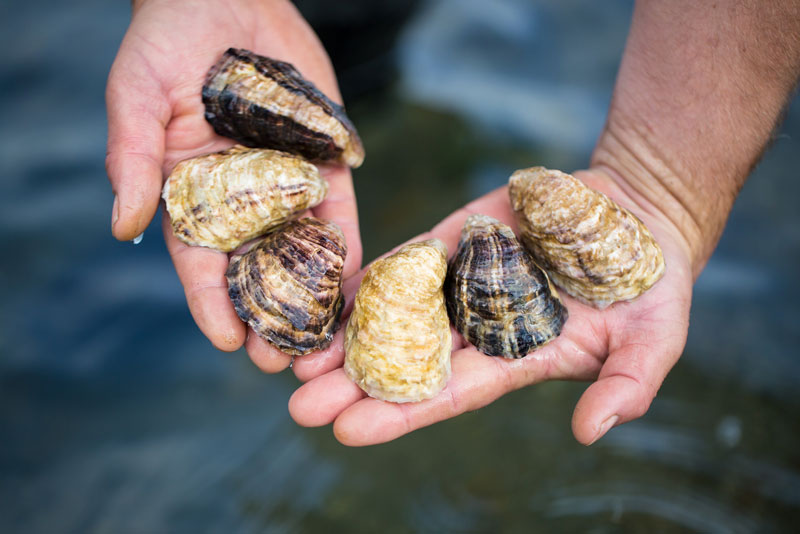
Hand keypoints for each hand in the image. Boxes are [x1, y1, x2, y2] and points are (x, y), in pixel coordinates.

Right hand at [106, 0, 361, 362]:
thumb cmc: (167, 42)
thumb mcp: (137, 97)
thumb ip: (132, 160)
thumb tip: (123, 225)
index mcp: (190, 195)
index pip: (199, 262)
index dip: (211, 304)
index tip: (228, 342)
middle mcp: (241, 201)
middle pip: (255, 272)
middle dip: (269, 318)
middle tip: (283, 363)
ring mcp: (286, 186)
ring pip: (302, 255)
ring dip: (315, 301)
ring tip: (329, 346)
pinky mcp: (325, 166)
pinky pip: (338, 215)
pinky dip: (347, 251)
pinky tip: (358, 286)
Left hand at [287, 168, 693, 445]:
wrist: (637, 212)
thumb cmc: (652, 285)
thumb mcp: (653, 341)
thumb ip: (626, 386)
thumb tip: (590, 433)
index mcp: (512, 359)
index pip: (448, 394)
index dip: (399, 414)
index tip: (347, 431)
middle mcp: (475, 327)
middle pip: (403, 362)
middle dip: (351, 385)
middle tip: (299, 404)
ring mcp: (460, 281)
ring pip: (390, 314)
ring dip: (343, 336)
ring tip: (292, 357)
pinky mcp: (454, 239)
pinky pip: (403, 260)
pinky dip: (365, 277)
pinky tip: (323, 291)